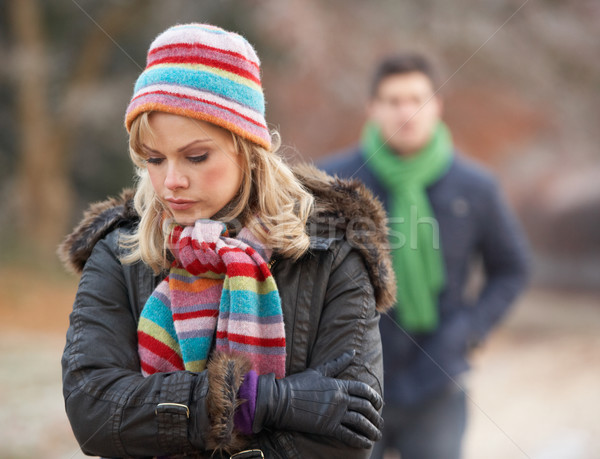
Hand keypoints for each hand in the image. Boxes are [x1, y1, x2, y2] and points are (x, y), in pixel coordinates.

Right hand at [253, 351, 382, 447]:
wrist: (280, 400)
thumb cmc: (298, 384)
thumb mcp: (319, 371)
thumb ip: (337, 362)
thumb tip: (352, 351)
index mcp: (339, 384)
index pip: (364, 389)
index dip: (375, 397)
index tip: (379, 404)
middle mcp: (340, 399)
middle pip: (366, 407)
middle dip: (376, 416)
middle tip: (380, 423)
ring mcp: (335, 413)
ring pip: (361, 422)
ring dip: (372, 430)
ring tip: (376, 435)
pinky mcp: (328, 427)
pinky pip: (349, 435)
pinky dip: (360, 440)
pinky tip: (366, 443)